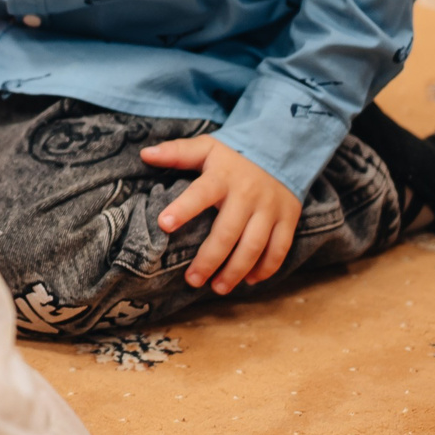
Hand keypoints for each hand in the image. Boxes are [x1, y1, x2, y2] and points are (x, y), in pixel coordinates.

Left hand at [140, 135, 302, 293]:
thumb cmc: (234, 157)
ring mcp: (270, 208)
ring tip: (217, 287)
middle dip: (209, 259)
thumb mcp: (207, 147)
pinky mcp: (288, 219)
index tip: (163, 225)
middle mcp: (248, 194)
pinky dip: (265, 268)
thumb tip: (145, 154)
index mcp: (223, 176)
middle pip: (227, 232)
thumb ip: (177, 152)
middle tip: (192, 280)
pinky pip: (279, 249)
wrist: (281, 150)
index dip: (183, 209)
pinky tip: (249, 280)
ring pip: (254, 246)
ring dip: (235, 270)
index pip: (200, 193)